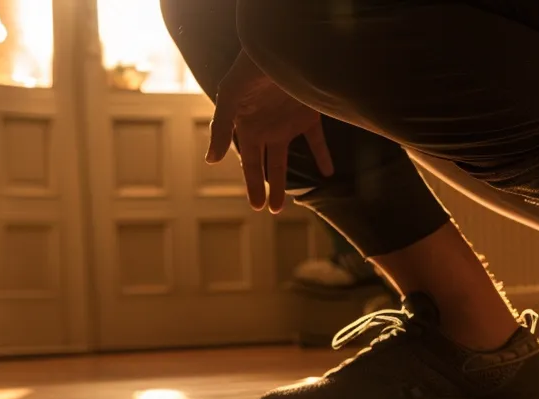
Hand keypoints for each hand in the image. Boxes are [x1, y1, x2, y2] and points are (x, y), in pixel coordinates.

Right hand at [207, 51, 333, 212]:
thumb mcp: (230, 96)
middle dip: (268, 188)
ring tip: (287, 204)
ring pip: (288, 158)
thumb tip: (210, 161)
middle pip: (267, 165)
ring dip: (288, 180)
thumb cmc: (250, 69)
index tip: (256, 206)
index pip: (248, 162)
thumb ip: (220, 128)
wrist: (282, 47)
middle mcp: (267, 129)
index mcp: (247, 127)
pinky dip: (323, 155)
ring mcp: (287, 122)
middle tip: (270, 211)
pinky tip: (328, 172)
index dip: (252, 184)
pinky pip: (317, 140)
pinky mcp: (309, 115)